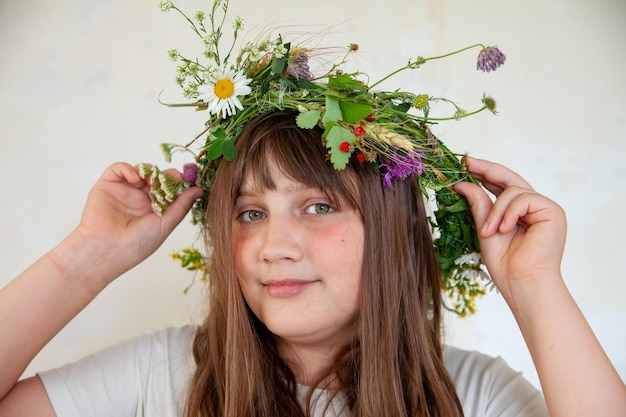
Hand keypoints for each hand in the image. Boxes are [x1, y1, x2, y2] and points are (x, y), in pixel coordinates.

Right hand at [65, 162, 201, 287]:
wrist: (106, 250)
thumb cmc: (136, 244)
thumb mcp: (165, 224)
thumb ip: (181, 205)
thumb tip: (199, 189)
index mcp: (155, 209)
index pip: (170, 190)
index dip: (179, 183)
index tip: (189, 180)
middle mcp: (140, 199)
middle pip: (158, 178)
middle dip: (168, 175)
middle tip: (175, 177)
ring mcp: (124, 191)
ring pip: (141, 170)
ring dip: (150, 171)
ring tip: (154, 181)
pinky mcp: (107, 185)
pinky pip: (119, 168)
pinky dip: (129, 168)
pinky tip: (136, 178)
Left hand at [454, 157, 566, 301]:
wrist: (521, 282)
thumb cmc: (505, 263)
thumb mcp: (484, 227)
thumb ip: (478, 204)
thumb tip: (462, 183)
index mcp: (518, 212)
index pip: (500, 185)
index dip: (483, 173)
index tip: (464, 164)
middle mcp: (532, 207)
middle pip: (509, 179)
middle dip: (486, 170)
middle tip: (467, 163)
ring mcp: (544, 208)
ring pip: (512, 190)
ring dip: (495, 210)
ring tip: (488, 232)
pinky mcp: (553, 211)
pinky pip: (524, 198)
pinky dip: (509, 213)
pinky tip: (504, 229)